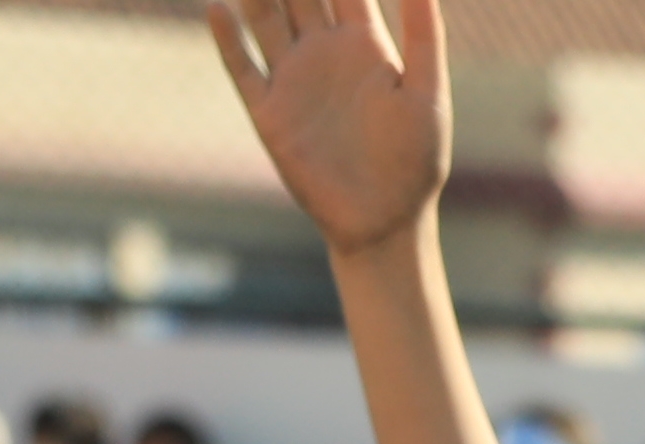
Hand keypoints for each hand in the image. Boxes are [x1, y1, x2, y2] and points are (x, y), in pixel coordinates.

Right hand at [201, 0, 451, 259]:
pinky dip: (227, 38)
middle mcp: (323, 52)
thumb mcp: (426, 95)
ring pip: (264, 15)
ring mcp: (292, 78)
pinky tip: (217, 9)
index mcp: (364, 45)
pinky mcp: (269, 112)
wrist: (385, 222)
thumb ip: (423, 36)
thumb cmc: (416, 162)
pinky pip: (241, 66)